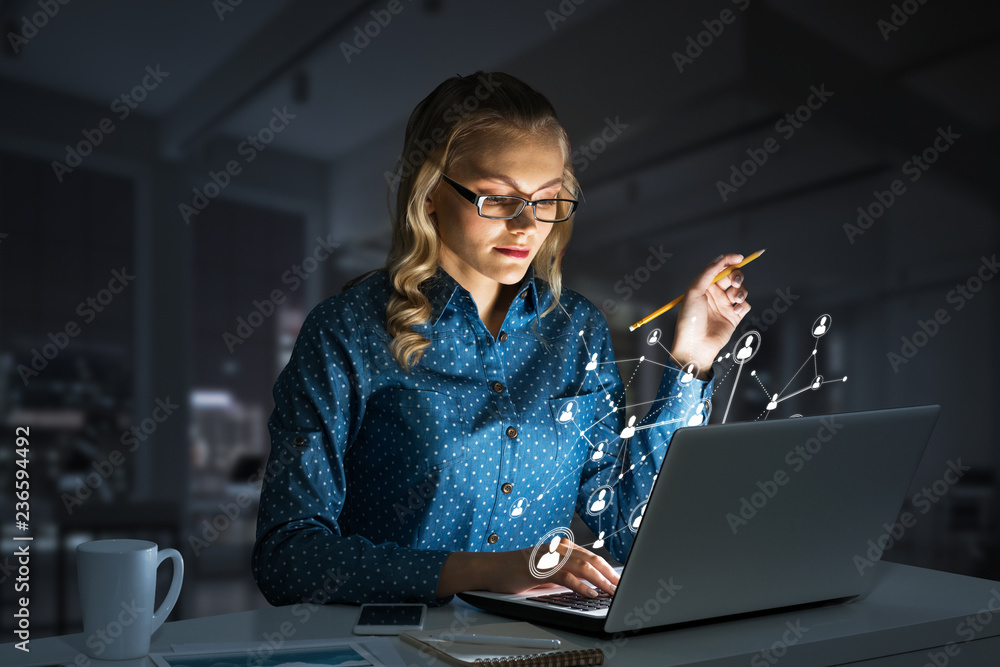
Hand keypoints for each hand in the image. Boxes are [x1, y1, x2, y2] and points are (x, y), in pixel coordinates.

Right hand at [496, 538, 618, 596]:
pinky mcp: (542, 568)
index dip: (607, 568)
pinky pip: (567, 576)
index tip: (619, 580)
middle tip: (622, 586)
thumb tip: (585, 584)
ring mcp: (550, 557)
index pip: (591, 557)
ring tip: (612, 591)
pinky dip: (582, 585)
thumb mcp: (547, 571)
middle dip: (609, 574)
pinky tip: (591, 593)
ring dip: (600, 580)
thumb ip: (565, 574)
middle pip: (591, 559)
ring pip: (583, 566)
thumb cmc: (518, 571)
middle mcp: (558, 549)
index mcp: (561, 547)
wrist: (494, 569)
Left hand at [670, 253, 751, 377]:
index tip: (738, 258)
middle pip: (732, 277)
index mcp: (703, 286)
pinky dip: (743, 305)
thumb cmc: (690, 319)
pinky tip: (735, 311)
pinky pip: (745, 305)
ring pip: (741, 290)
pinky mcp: (734, 317)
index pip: (718, 268)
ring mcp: (725, 305)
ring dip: (741, 291)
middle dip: (737, 276)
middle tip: (735, 282)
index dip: (729, 260)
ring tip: (735, 299)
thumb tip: (721, 259)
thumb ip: (708, 273)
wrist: (696, 345)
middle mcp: (714, 294)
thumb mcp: (694, 291)